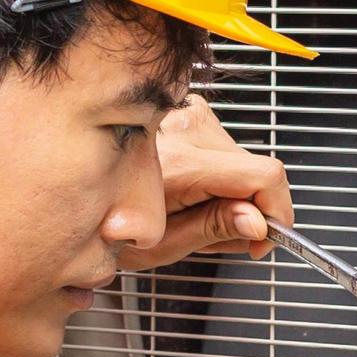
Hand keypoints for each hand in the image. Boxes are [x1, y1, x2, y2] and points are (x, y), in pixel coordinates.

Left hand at [122, 98, 292, 270]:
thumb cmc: (110, 222)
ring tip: (191, 212)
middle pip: (256, 172)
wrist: (77, 186)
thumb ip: (214, 229)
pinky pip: (226, 150)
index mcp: (181, 163)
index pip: (263, 176)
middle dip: (250, 210)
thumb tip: (257, 223)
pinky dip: (219, 177)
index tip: (266, 237)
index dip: (278, 212)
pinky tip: (190, 191)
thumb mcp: (161, 245)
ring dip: (233, 193)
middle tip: (214, 234)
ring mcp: (190, 115)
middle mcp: (188, 129)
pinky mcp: (191, 112)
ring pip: (244, 162)